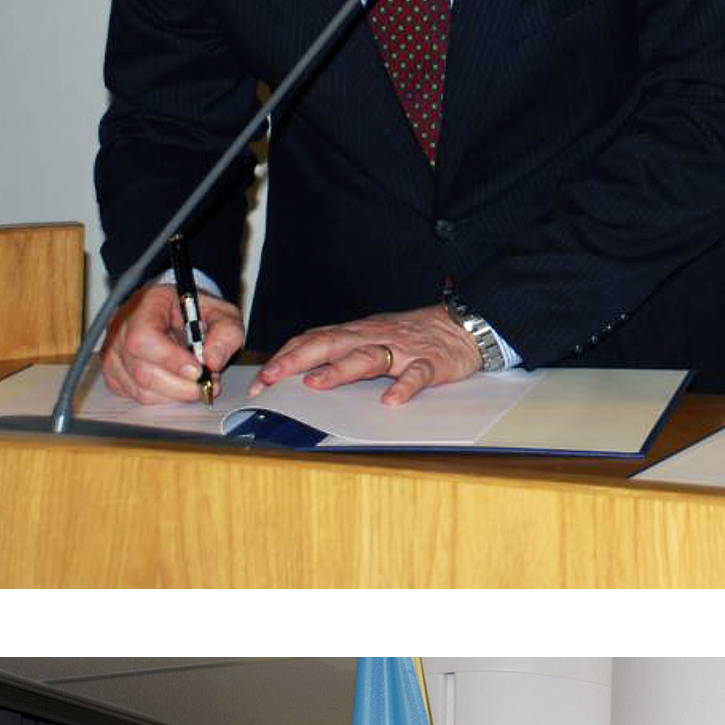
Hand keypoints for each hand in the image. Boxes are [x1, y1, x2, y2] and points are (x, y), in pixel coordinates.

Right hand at [101, 281, 244, 403]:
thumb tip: (213, 361)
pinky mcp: (114, 372)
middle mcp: (122, 327)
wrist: (178, 312)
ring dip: (174, 394)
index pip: (144, 337)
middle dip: (179, 386)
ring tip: (195, 383)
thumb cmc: (195, 312)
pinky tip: (177, 385)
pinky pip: (136, 396)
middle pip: (141, 369)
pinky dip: (163, 398)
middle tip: (205, 384)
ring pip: (139, 389)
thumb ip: (226, 333)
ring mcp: (114, 351)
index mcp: (147, 304)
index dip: (170, 359)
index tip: (198, 370)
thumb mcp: (222, 313)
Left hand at [251, 304, 481, 407]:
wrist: (463, 324)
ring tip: (316, 384)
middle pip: (329, 345)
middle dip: (296, 360)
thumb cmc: (413, 335)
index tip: (261, 380)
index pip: (312, 341)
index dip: (284, 357)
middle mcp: (372, 337)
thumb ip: (341, 350)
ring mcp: (401, 350)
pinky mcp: (429, 363)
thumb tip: (303, 368)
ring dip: (339, 370)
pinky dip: (403, 386)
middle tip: (271, 378)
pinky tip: (391, 400)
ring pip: (367, 357)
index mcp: (356, 333)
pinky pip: (415, 375)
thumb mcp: (371, 337)